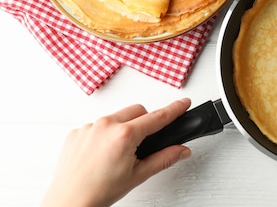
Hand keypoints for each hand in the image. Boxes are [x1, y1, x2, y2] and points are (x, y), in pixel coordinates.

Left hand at [41, 98, 191, 206]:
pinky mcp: (77, 132)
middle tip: (143, 144)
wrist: (69, 203)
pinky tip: (102, 153)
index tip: (183, 103)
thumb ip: (164, 158)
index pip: (157, 117)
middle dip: (145, 122)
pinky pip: (98, 125)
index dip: (174, 109)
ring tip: (118, 153)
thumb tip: (181, 150)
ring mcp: (89, 127)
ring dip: (124, 127)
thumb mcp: (138, 175)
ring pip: (117, 116)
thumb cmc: (98, 192)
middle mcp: (105, 126)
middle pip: (138, 111)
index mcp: (124, 135)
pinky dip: (104, 134)